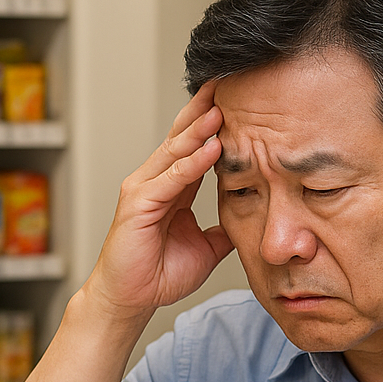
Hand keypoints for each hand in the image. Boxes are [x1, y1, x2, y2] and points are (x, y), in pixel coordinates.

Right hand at [84, 86, 233, 320]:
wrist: (129, 300)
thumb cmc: (158, 274)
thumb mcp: (206, 247)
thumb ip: (226, 228)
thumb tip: (253, 220)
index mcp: (171, 186)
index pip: (195, 144)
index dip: (214, 121)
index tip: (238, 99)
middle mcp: (154, 180)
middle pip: (182, 136)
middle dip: (204, 109)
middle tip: (227, 81)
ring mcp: (143, 189)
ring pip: (176, 151)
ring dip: (200, 129)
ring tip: (223, 107)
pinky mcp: (137, 205)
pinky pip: (170, 179)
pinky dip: (191, 163)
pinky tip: (212, 148)